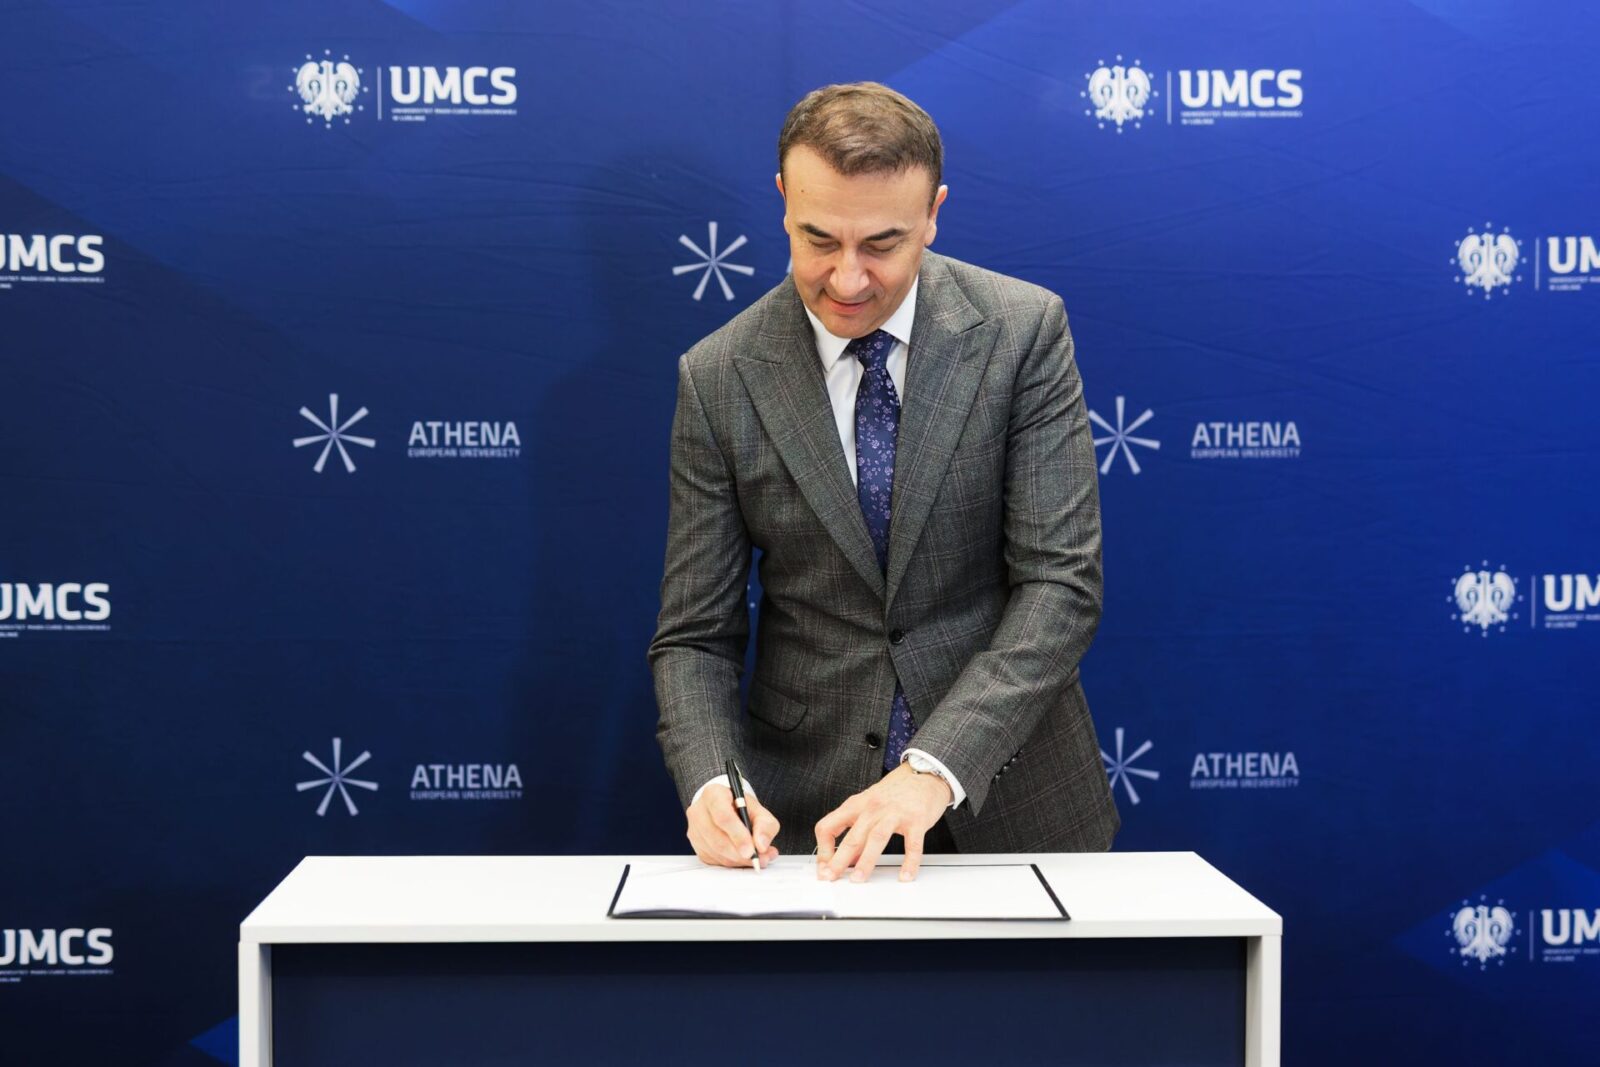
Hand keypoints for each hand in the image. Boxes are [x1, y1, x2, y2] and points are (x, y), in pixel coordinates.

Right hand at [686, 784, 780, 868]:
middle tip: (760, 858)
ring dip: (739, 860)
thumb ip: (765, 826)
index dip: (738, 835)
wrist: (727, 808)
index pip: (723, 816)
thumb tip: (761, 845)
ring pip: (717, 852)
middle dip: (741, 853)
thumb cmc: (742, 808)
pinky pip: (714, 860)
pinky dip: (732, 863)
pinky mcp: (696, 846)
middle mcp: (699, 811)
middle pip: (718, 839)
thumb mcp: (759, 811)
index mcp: (714, 794)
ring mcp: (694, 830)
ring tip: (757, 858)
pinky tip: (744, 858)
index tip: (751, 850)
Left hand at [815, 764, 952, 883]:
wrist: (925, 774)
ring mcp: (894, 813)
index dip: (823, 849)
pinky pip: (912, 845)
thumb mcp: (868, 806)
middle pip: (851, 837)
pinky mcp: (916, 820)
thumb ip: (857, 831)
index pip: (828, 826)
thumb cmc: (895, 793)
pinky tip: (905, 876)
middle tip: (831, 878)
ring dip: (866, 861)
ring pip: (876, 838)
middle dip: (839, 861)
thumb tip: (848, 860)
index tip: (824, 867)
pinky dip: (909, 862)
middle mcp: (872, 808)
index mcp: (856, 805)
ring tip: (859, 879)